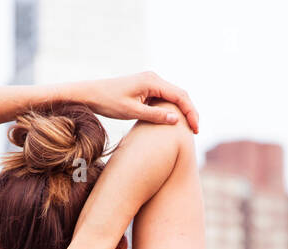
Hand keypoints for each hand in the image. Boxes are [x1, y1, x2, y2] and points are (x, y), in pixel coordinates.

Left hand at [77, 72, 199, 133]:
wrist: (90, 94)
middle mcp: (154, 78)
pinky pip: (164, 97)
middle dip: (190, 112)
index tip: (195, 129)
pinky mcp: (146, 87)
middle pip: (180, 95)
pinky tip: (174, 122)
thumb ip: (155, 116)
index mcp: (152, 81)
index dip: (191, 113)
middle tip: (196, 131)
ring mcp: (150, 81)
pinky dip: (172, 109)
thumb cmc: (108, 102)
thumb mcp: (132, 111)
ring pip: (173, 96)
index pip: (180, 96)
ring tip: (189, 128)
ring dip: (182, 110)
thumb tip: (176, 120)